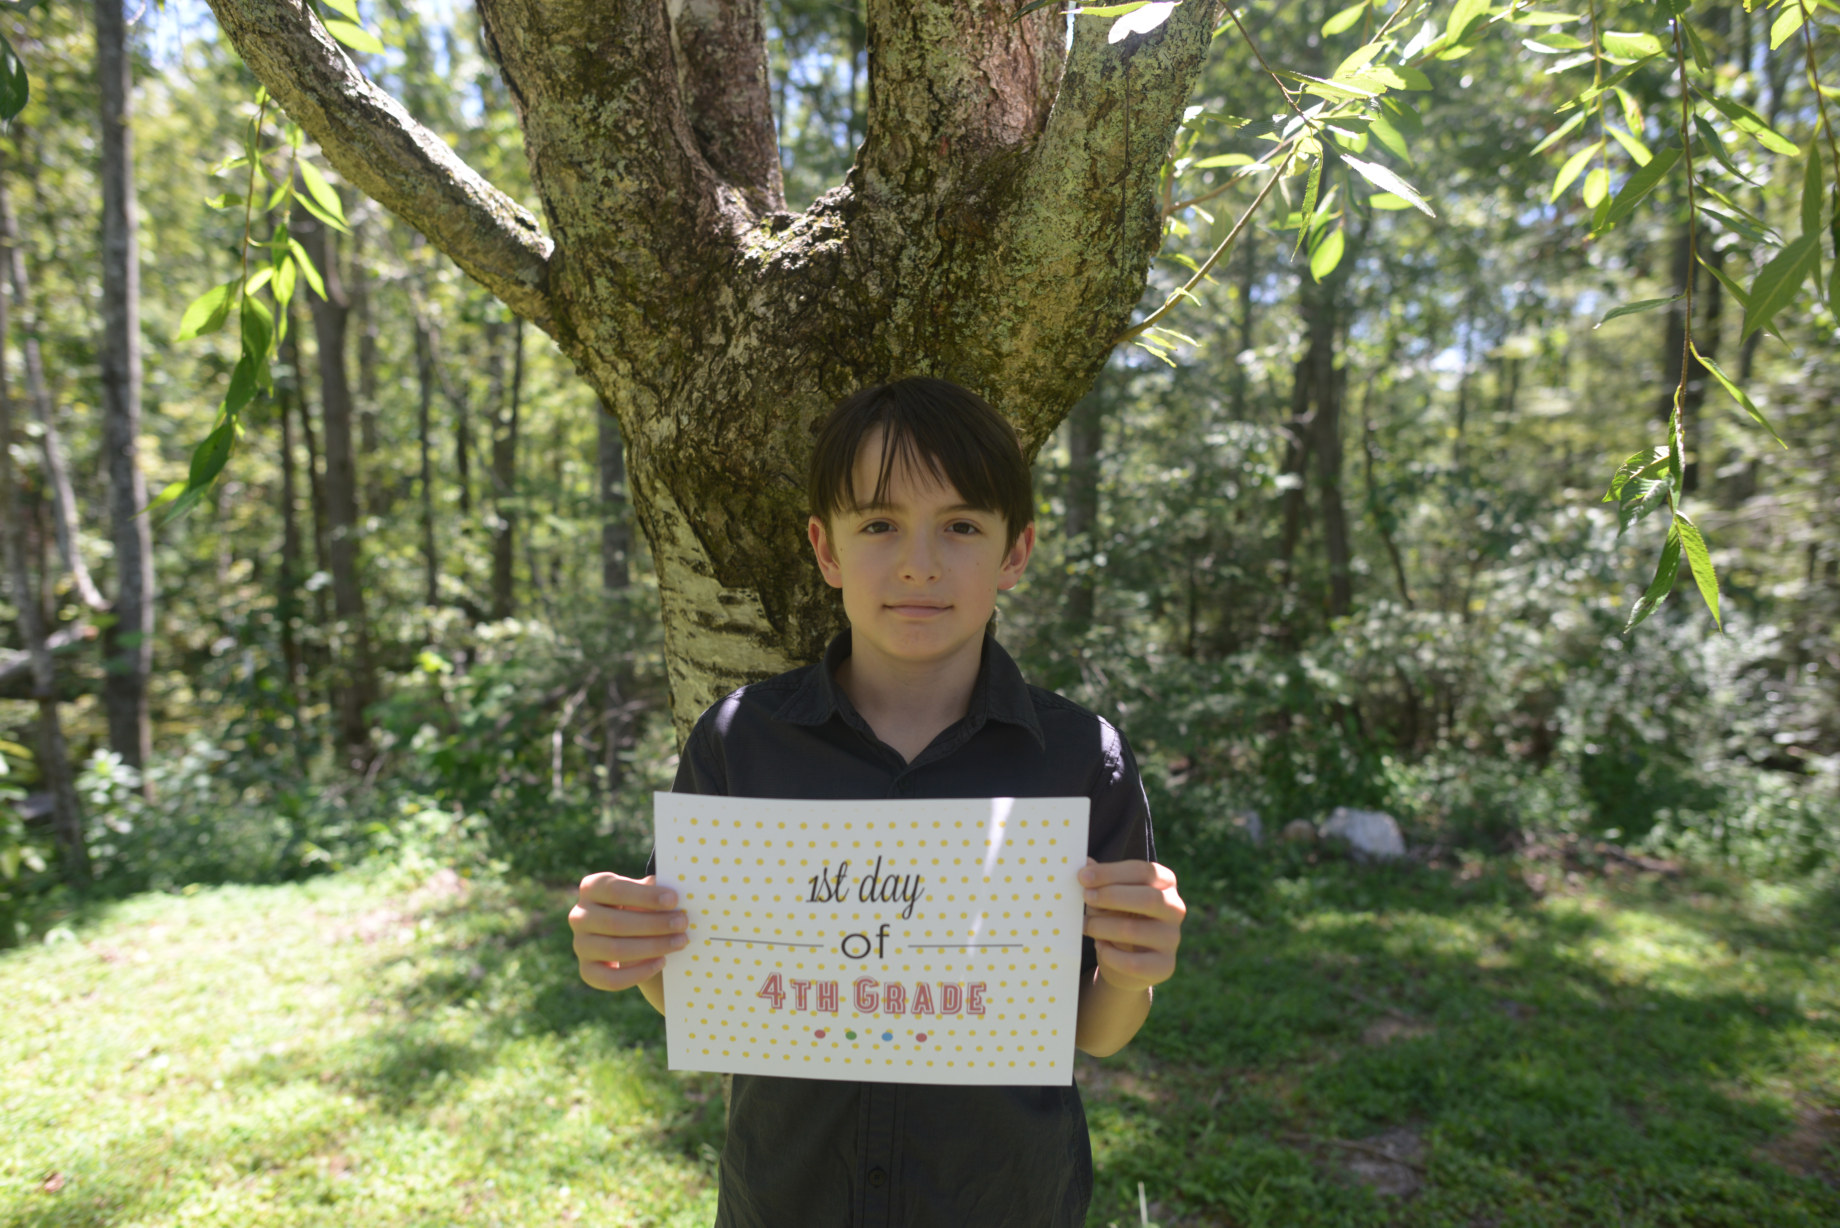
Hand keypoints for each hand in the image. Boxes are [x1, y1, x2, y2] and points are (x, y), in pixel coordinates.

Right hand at [569, 872, 686, 991]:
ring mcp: (580, 945)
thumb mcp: (646, 890)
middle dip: (654, 924)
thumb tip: (675, 893)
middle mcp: (579, 916)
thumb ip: (655, 889)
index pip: (615, 890)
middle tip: (682, 923)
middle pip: (615, 923)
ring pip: (614, 950)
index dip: (645, 896)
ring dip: (652, 947)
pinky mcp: (587, 970)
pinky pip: (610, 979)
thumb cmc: (642, 903)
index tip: (673, 900)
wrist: (631, 930)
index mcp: (591, 888)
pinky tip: (662, 962)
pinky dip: (638, 973)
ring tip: (679, 942)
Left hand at [1079, 858, 1184, 993]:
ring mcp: (1172, 938)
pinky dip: (1110, 954)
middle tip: (1085, 897)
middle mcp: (1175, 908)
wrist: (1127, 964)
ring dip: (1102, 926)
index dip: (1111, 872)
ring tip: (1086, 926)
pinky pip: (1133, 962)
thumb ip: (1100, 881)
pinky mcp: (1165, 966)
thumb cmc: (1117, 919)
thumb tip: (1085, 862)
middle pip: (1149, 898)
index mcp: (1165, 883)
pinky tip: (1100, 947)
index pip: (1144, 871)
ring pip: (1134, 930)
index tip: (1083, 877)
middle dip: (1111, 896)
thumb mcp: (1109, 897)